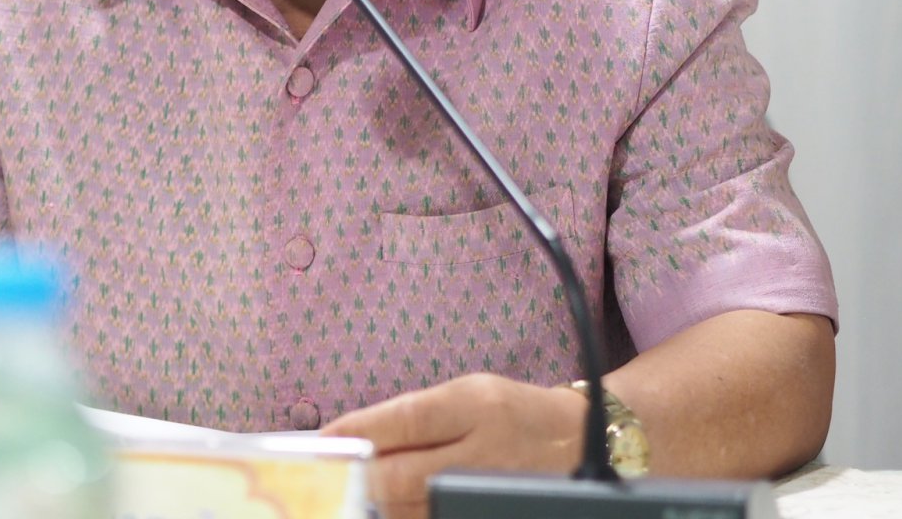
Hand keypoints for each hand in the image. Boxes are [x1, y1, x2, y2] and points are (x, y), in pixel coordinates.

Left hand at [321, 374, 587, 518]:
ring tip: (364, 489)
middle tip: (335, 474)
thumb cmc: (508, 412)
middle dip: (361, 477)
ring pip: (410, 509)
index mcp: (473, 405)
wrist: (577, 443)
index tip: (324, 440)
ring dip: (379, 501)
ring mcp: (486, 491)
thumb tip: (353, 440)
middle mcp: (481, 451)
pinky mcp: (485, 514)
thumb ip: (413, 418)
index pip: (402, 420)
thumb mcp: (465, 395)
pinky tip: (395, 504)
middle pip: (400, 474)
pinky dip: (406, 514)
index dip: (356, 432)